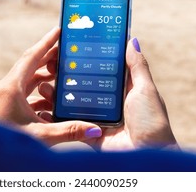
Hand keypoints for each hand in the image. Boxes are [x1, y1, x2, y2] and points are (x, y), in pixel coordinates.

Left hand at [0, 27, 101, 146]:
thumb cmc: (9, 145)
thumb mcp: (41, 136)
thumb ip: (69, 131)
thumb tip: (96, 130)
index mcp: (11, 87)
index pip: (32, 56)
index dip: (47, 42)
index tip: (59, 30)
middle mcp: (7, 88)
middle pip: (30, 64)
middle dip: (49, 56)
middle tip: (66, 49)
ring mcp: (6, 97)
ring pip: (28, 79)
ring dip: (45, 75)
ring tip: (62, 72)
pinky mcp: (8, 106)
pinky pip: (25, 93)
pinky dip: (40, 92)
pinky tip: (52, 101)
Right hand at [34, 38, 178, 150]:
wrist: (146, 156)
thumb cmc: (151, 121)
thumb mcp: (145, 89)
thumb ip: (137, 66)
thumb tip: (132, 40)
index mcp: (122, 88)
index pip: (102, 68)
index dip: (88, 58)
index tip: (72, 46)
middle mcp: (108, 101)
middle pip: (84, 83)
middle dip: (67, 74)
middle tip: (51, 63)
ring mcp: (97, 116)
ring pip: (74, 101)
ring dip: (58, 92)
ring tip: (43, 83)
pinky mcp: (89, 131)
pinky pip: (71, 121)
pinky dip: (57, 114)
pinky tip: (45, 104)